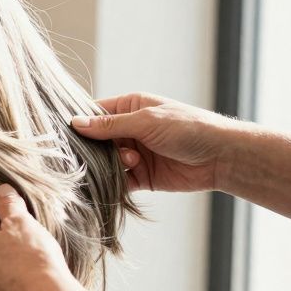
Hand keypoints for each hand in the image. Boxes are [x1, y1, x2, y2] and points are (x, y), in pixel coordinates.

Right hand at [72, 92, 233, 193]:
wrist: (221, 157)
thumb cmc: (188, 128)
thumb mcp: (146, 121)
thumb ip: (110, 125)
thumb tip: (76, 123)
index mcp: (130, 107)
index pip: (95, 113)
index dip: (81, 122)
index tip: (68, 133)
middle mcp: (129, 130)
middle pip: (97, 140)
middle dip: (95, 148)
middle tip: (102, 152)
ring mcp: (134, 153)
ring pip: (105, 161)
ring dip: (111, 164)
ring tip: (133, 161)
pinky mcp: (141, 176)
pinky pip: (118, 180)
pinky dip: (114, 182)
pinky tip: (122, 179)